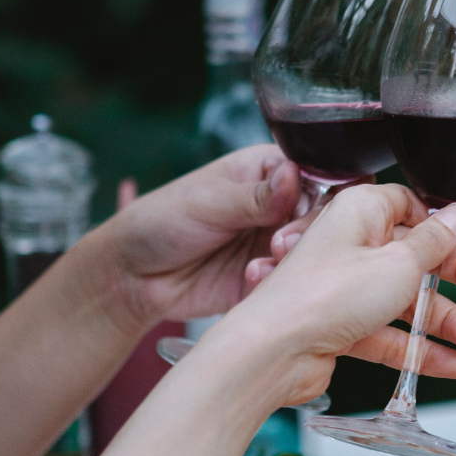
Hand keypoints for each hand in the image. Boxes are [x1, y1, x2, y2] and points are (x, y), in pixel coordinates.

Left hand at [95, 144, 302, 330]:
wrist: (132, 276)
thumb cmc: (160, 222)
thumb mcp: (208, 203)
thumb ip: (256, 196)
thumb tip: (294, 175)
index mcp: (268, 173)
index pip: (317, 177)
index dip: (319, 196)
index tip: (299, 213)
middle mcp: (279, 207)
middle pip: (323, 217)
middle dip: (306, 232)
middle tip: (278, 244)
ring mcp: (275, 243)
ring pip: (312, 252)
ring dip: (294, 260)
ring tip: (263, 264)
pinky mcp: (269, 278)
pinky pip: (291, 282)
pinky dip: (278, 283)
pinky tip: (252, 279)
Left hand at [204, 184, 455, 407]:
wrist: (273, 352)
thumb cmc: (328, 295)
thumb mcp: (398, 262)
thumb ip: (433, 241)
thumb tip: (455, 215)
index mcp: (359, 212)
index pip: (410, 207)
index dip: (447, 224)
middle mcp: (349, 246)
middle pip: (414, 256)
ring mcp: (344, 290)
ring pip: (403, 301)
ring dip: (441, 322)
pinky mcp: (339, 328)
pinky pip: (387, 335)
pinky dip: (419, 350)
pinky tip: (454, 365)